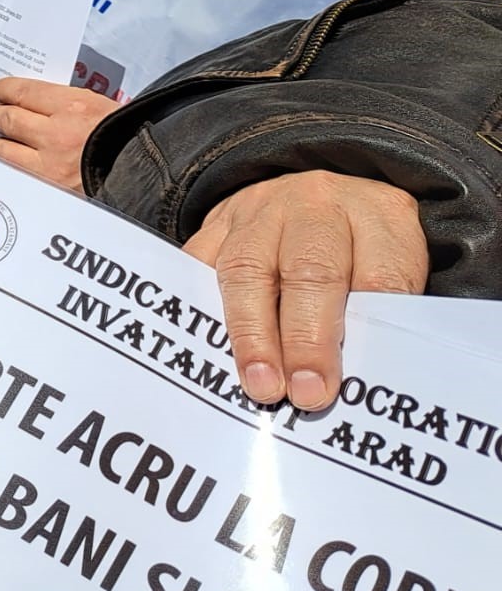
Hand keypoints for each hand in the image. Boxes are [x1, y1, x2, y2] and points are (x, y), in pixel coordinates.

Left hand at [0, 79, 120, 193]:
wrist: (144, 176)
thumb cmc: (126, 137)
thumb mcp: (101, 107)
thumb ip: (67, 103)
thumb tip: (36, 101)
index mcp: (73, 106)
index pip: (25, 91)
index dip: (5, 89)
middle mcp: (56, 133)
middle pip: (9, 118)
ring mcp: (49, 163)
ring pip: (5, 149)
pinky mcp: (48, 186)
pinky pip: (17, 173)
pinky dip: (10, 165)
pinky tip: (10, 161)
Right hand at [184, 172, 426, 412]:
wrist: (315, 197)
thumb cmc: (361, 248)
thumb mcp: (394, 265)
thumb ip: (382, 312)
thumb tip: (361, 377)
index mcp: (379, 213)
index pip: (379, 276)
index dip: (367, 332)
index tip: (351, 382)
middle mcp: (317, 205)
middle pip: (310, 270)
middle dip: (306, 339)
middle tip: (306, 393)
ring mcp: (260, 211)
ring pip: (246, 268)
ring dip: (251, 333)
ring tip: (259, 382)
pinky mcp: (217, 224)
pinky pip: (197, 264)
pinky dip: (198, 307)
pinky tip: (207, 347)